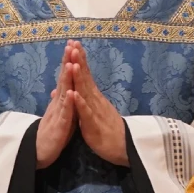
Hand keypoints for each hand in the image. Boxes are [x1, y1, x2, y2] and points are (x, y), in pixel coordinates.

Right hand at [35, 43, 76, 168]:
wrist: (39, 152)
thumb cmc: (52, 132)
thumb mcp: (59, 113)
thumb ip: (62, 100)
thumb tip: (61, 87)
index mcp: (61, 99)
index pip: (66, 76)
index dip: (70, 61)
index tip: (74, 45)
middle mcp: (58, 102)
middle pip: (64, 79)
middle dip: (67, 62)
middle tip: (70, 45)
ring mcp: (58, 113)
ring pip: (63, 93)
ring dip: (67, 78)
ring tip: (71, 63)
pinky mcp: (59, 126)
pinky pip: (65, 114)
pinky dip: (68, 103)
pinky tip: (71, 93)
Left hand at [69, 40, 128, 166]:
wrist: (124, 148)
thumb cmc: (106, 130)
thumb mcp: (90, 113)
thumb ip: (80, 101)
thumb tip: (69, 90)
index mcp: (93, 97)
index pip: (85, 75)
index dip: (78, 60)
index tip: (73, 45)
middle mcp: (95, 100)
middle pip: (85, 78)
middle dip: (78, 61)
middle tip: (73, 44)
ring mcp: (95, 111)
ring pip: (86, 92)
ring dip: (80, 78)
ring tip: (73, 64)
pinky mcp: (94, 125)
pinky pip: (87, 113)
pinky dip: (81, 103)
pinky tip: (75, 94)